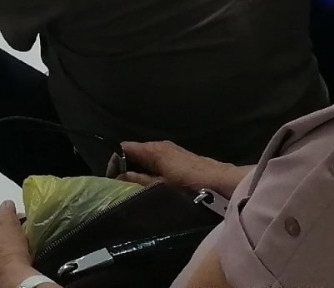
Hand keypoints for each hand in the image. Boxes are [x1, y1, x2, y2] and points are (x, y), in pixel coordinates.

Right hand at [108, 140, 242, 194]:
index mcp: (151, 149)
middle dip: (126, 167)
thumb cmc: (189, 184)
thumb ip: (137, 180)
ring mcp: (172, 151)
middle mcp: (160, 145)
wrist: (223, 183)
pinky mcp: (182, 159)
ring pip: (148, 158)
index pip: (123, 147)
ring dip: (140, 170)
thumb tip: (118, 177)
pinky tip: (155, 186)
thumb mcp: (159, 186)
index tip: (110, 179)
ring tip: (136, 189)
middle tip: (120, 186)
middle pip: (135, 152)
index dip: (113, 161)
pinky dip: (152, 171)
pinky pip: (159, 162)